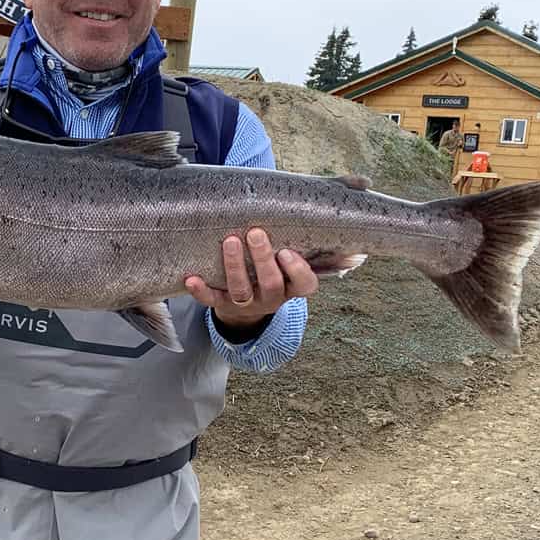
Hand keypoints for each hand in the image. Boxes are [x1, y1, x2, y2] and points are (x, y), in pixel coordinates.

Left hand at [185, 229, 317, 329]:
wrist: (246, 307)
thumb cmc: (272, 271)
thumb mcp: (290, 263)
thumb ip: (305, 246)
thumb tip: (349, 240)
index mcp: (291, 287)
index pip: (305, 285)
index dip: (298, 271)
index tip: (287, 252)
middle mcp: (272, 298)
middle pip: (271, 284)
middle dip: (262, 259)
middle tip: (254, 232)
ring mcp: (247, 304)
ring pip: (242, 291)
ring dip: (235, 266)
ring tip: (230, 242)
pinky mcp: (223, 305)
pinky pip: (212, 300)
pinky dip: (201, 291)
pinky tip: (191, 278)